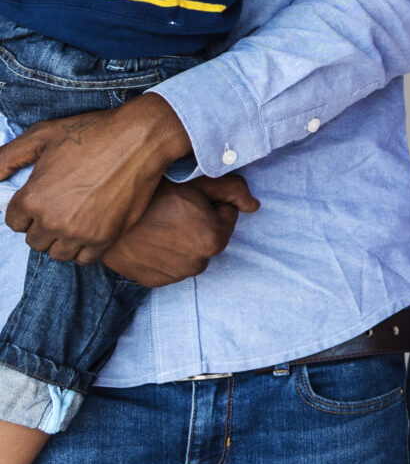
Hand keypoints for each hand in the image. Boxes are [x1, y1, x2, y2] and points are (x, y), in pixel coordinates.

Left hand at [0, 96, 194, 263]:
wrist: (141, 139)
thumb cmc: (92, 133)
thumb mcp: (41, 135)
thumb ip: (5, 158)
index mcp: (32, 198)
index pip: (13, 222)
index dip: (26, 210)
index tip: (42, 200)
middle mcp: (53, 220)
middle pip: (35, 240)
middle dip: (43, 226)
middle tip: (61, 208)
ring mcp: (80, 232)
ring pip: (58, 253)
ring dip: (62, 240)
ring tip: (74, 221)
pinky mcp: (106, 238)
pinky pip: (84, 260)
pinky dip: (83, 249)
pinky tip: (89, 231)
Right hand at [98, 177, 255, 286]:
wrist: (101, 212)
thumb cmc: (152, 191)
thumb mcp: (198, 181)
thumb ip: (233, 191)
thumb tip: (253, 205)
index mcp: (213, 239)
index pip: (227, 215)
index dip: (210, 203)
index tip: (188, 198)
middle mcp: (197, 264)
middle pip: (210, 236)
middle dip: (198, 223)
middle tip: (171, 209)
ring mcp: (174, 276)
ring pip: (190, 252)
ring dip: (182, 240)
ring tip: (157, 223)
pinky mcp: (152, 282)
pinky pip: (169, 266)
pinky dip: (164, 255)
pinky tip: (148, 239)